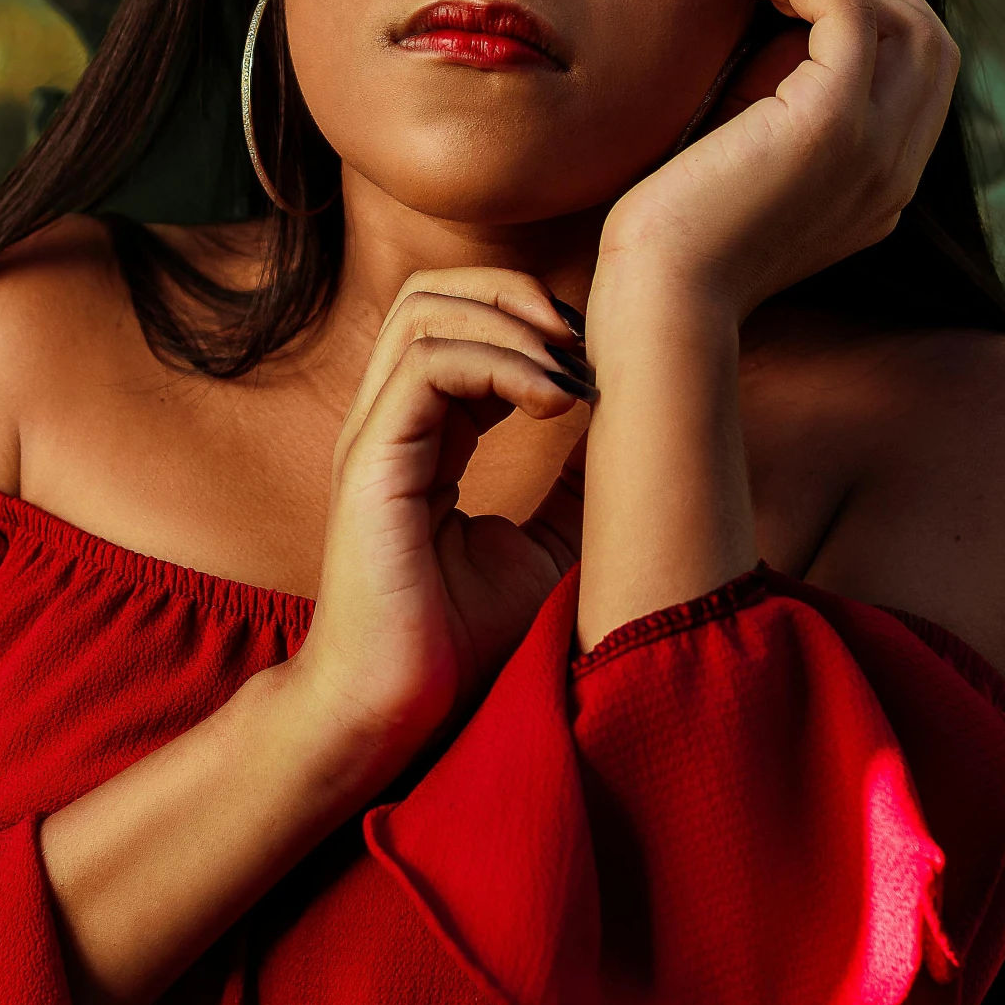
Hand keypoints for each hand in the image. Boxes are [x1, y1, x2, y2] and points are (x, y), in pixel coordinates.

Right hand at [287, 270, 587, 785]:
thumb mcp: (544, 549)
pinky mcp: (370, 462)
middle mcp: (390, 420)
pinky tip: (555, 402)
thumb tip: (635, 436)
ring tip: (572, 368)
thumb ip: (573, 487)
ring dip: (511, 319)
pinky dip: (498, 363)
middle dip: (517, 293)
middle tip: (585, 342)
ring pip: (425, 310)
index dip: (529, 316)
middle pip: (433, 291)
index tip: (596, 359)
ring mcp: (374, 435)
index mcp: (423, 432)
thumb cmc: (458, 645)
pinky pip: (426, 366)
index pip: (457, 319)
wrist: (392, 714)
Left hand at [595, 0, 958, 324]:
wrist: (661, 301)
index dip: (885, 22)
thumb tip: (764, 41)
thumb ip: (774, 125)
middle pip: (933, 47)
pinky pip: (850, 15)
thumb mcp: (745, 177)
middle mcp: (894, 175)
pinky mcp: (832, 126)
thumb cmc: (674, 245)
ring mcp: (874, 151)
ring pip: (909, 25)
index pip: (923, 86)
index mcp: (879, 193)